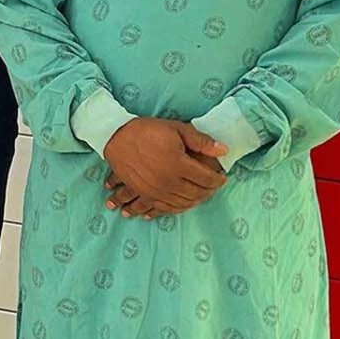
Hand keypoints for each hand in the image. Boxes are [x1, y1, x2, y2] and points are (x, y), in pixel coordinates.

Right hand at [102, 118, 227, 214]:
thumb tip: (224, 150)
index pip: (206, 179)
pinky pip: (162, 208)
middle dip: (208, 192)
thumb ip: (201, 141)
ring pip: (181, 204)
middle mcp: (168, 181)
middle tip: (213, 188)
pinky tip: (178, 207)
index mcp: (178, 164)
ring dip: (194, 202)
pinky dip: (174, 209)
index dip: (217, 180)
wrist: (115, 136)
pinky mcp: (143, 194)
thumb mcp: (177, 129)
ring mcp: (154, 190)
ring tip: (199, 197)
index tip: (222, 178)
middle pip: (196, 194)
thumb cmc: (147, 130)